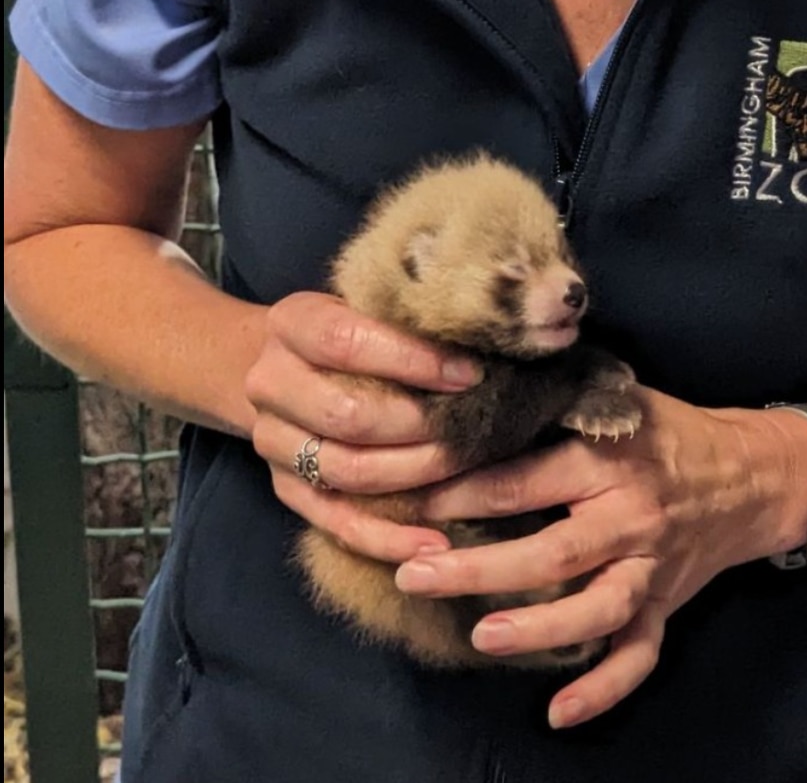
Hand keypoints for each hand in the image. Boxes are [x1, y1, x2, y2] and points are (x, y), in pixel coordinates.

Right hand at [245, 291, 482, 561]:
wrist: (292, 365)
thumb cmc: (358, 331)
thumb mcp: (374, 307)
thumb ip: (413, 320)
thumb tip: (493, 341)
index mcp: (291, 323)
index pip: (346, 342)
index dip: (413, 361)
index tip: (471, 374)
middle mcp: (269, 383)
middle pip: (347, 415)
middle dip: (421, 427)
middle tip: (479, 430)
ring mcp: (273, 441)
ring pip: (347, 471)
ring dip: (415, 477)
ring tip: (471, 474)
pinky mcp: (286, 489)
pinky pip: (337, 524)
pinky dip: (388, 538)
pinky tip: (435, 544)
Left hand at [394, 386, 806, 728]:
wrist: (755, 474)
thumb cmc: (670, 431)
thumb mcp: (620, 399)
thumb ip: (558, 402)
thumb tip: (479, 391)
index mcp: (611, 462)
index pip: (530, 480)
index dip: (468, 492)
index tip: (416, 503)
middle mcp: (632, 518)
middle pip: (555, 552)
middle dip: (481, 567)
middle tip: (417, 575)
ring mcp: (651, 569)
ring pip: (597, 609)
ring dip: (540, 628)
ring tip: (483, 638)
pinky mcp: (665, 605)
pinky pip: (639, 656)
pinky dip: (604, 689)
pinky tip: (558, 712)